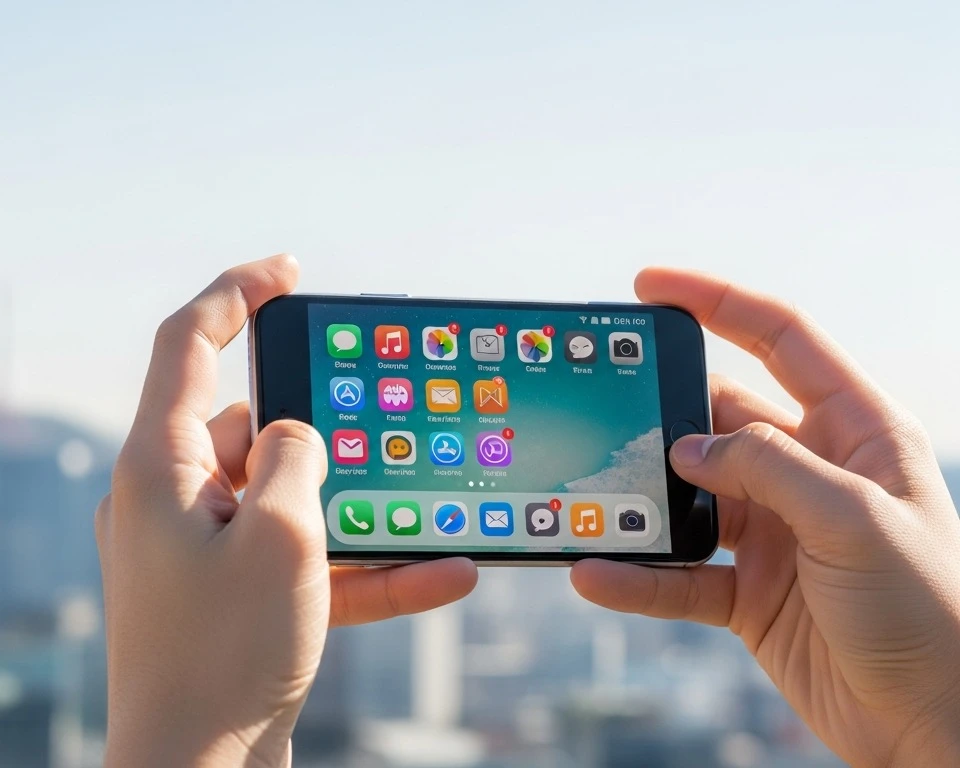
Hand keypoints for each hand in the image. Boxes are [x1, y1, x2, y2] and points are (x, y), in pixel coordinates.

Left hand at [97, 255, 477, 767]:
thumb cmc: (223, 659)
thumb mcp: (282, 537)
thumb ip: (297, 458)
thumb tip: (296, 433)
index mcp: (157, 467)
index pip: (188, 343)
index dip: (238, 293)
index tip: (292, 272)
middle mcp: (166, 502)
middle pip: (247, 427)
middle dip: (323, 432)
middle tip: (385, 434)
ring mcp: (194, 555)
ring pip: (283, 499)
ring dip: (355, 507)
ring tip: (431, 511)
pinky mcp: (223, 603)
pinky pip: (295, 563)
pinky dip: (356, 565)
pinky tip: (440, 574)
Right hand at [571, 269, 959, 766]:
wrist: (936, 724)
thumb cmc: (929, 612)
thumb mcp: (855, 520)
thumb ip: (767, 468)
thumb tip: (686, 445)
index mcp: (856, 432)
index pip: (780, 341)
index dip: (715, 305)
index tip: (647, 289)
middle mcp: (811, 474)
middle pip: (716, 418)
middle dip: (658, 416)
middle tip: (599, 413)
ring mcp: (775, 535)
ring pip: (686, 498)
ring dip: (638, 502)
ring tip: (588, 500)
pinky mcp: (747, 595)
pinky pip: (677, 576)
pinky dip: (637, 576)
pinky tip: (598, 573)